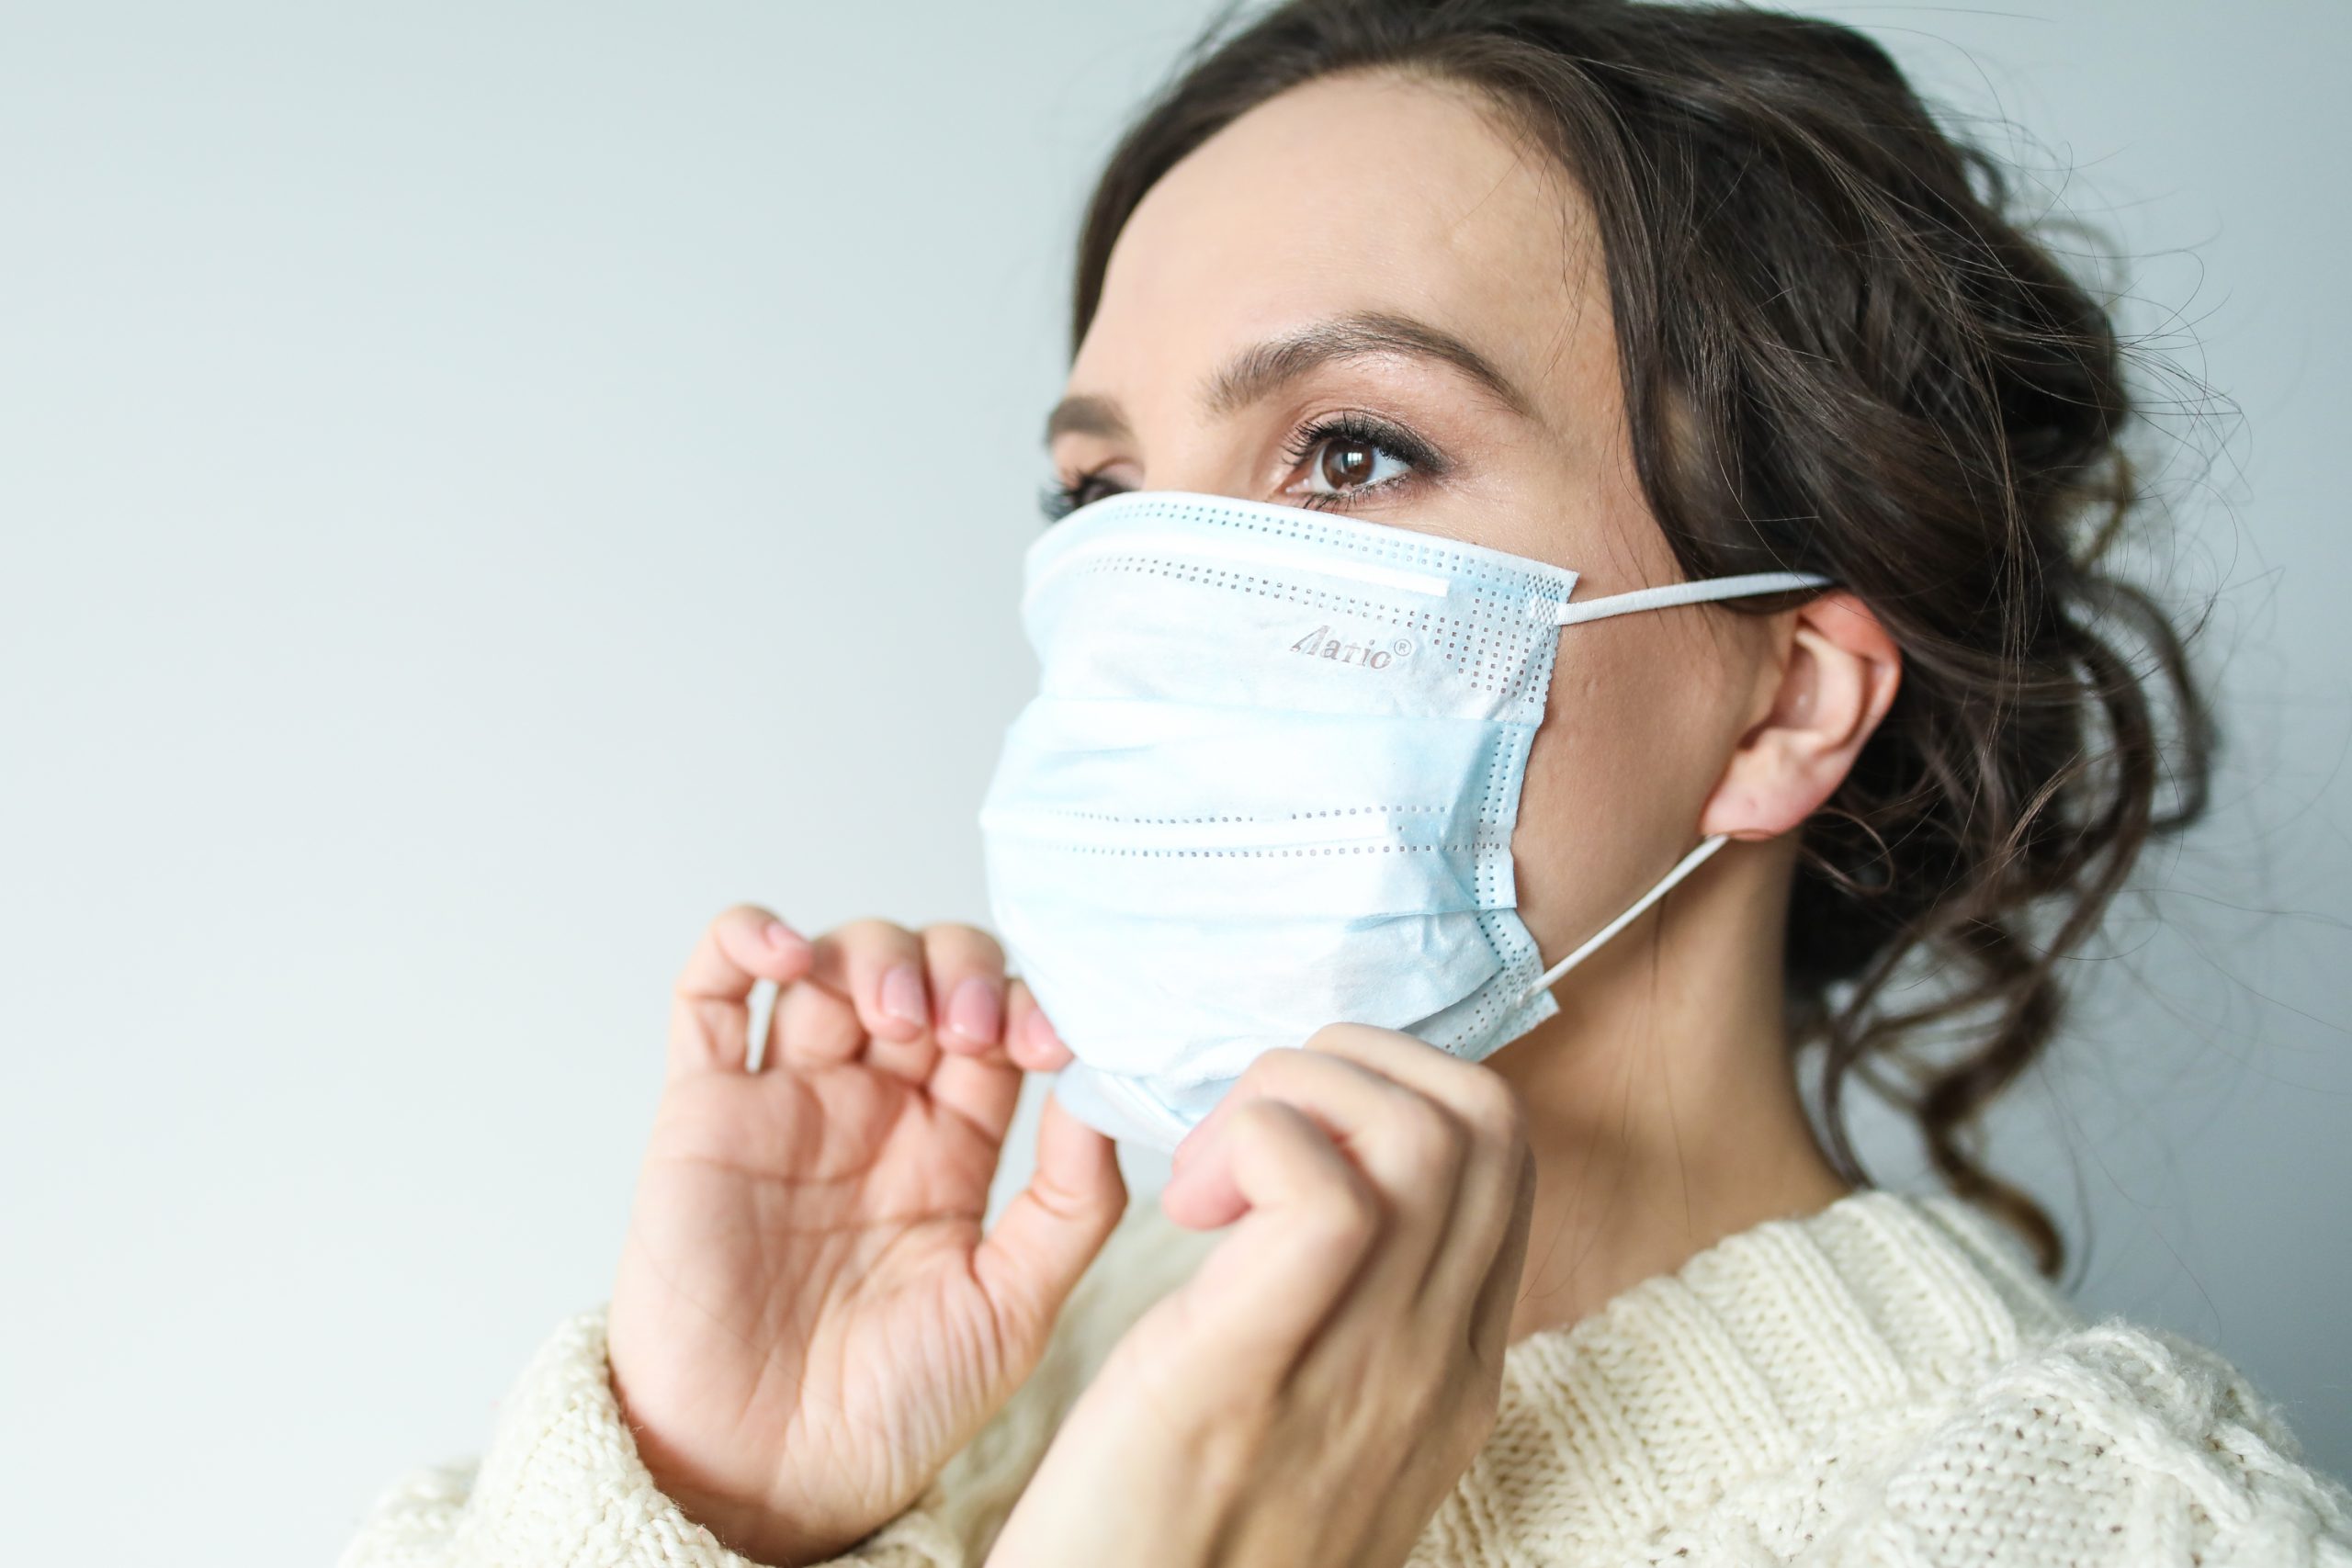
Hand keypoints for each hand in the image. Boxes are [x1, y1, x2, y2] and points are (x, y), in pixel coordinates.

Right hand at [606, 907, 1124, 1566]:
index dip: (1026, 1004)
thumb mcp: (1017, 1307)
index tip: (1045, 1041)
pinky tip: (789, 954)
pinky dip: (744, 939)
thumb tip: (1101, 1089)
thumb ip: (1073, 1203)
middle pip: (924, 967)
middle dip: (955, 969)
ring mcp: (788, 1100)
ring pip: (833, 961)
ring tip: (896, 1015)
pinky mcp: (703, 1110)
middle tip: (963, 1027)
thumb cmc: (895, 1405)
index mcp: (956, 1144)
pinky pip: (709, 992)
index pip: (1000, 1020)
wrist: (772, 1476)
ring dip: (872, 952)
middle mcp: (875, 1108)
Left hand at [984, 1024, 1534, 1567]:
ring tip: (1215, 1166)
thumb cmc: (1176, 1545)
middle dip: (1358, 1065)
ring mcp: (1368, 1370)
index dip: (1397, 1094)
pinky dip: (1260, 1140)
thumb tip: (1315, 1200)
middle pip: (1485, 1119)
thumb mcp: (1308, 1432)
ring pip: (1427, 1129)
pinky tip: (1191, 1201)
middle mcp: (1437, 1365)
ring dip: (1302, 1092)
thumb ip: (1346, 1329)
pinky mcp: (1256, 1367)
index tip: (1291, 1131)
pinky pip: (1324, 1190)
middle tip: (1250, 1129)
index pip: (1503, 1163)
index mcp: (1453, 1373)